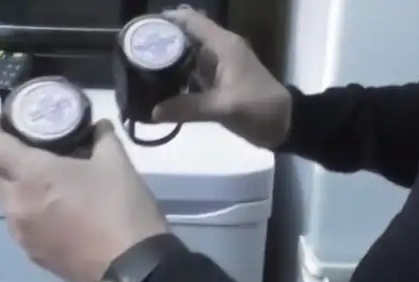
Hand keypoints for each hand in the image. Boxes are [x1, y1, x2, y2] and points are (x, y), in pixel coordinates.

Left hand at [0, 118, 168, 281]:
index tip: (5, 118)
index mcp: (31, 176)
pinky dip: (26, 206)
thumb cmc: (122, 209)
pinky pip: (19, 222)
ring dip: (13, 182)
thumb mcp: (117, 163)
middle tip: (24, 143)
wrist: (133, 270)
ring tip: (40, 175)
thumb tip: (96, 126)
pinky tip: (53, 205)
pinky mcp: (33, 254)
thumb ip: (102, 137)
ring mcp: (21, 233)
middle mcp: (15, 204)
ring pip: (3, 199)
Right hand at [152, 7, 291, 148]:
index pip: (191, 20)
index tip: (141, 29)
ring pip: (188, 57)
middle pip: (185, 37)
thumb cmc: (259, 108)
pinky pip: (193, 76)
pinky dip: (178, 78)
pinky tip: (159, 88)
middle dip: (161, 41)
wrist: (285, 125)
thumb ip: (188, 107)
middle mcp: (219, 50)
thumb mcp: (224, 106)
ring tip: (139, 68)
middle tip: (133, 53)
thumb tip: (153, 111)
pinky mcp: (218, 85)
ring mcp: (219, 68)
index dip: (166, 20)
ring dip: (168, 61)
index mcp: (223, 45)